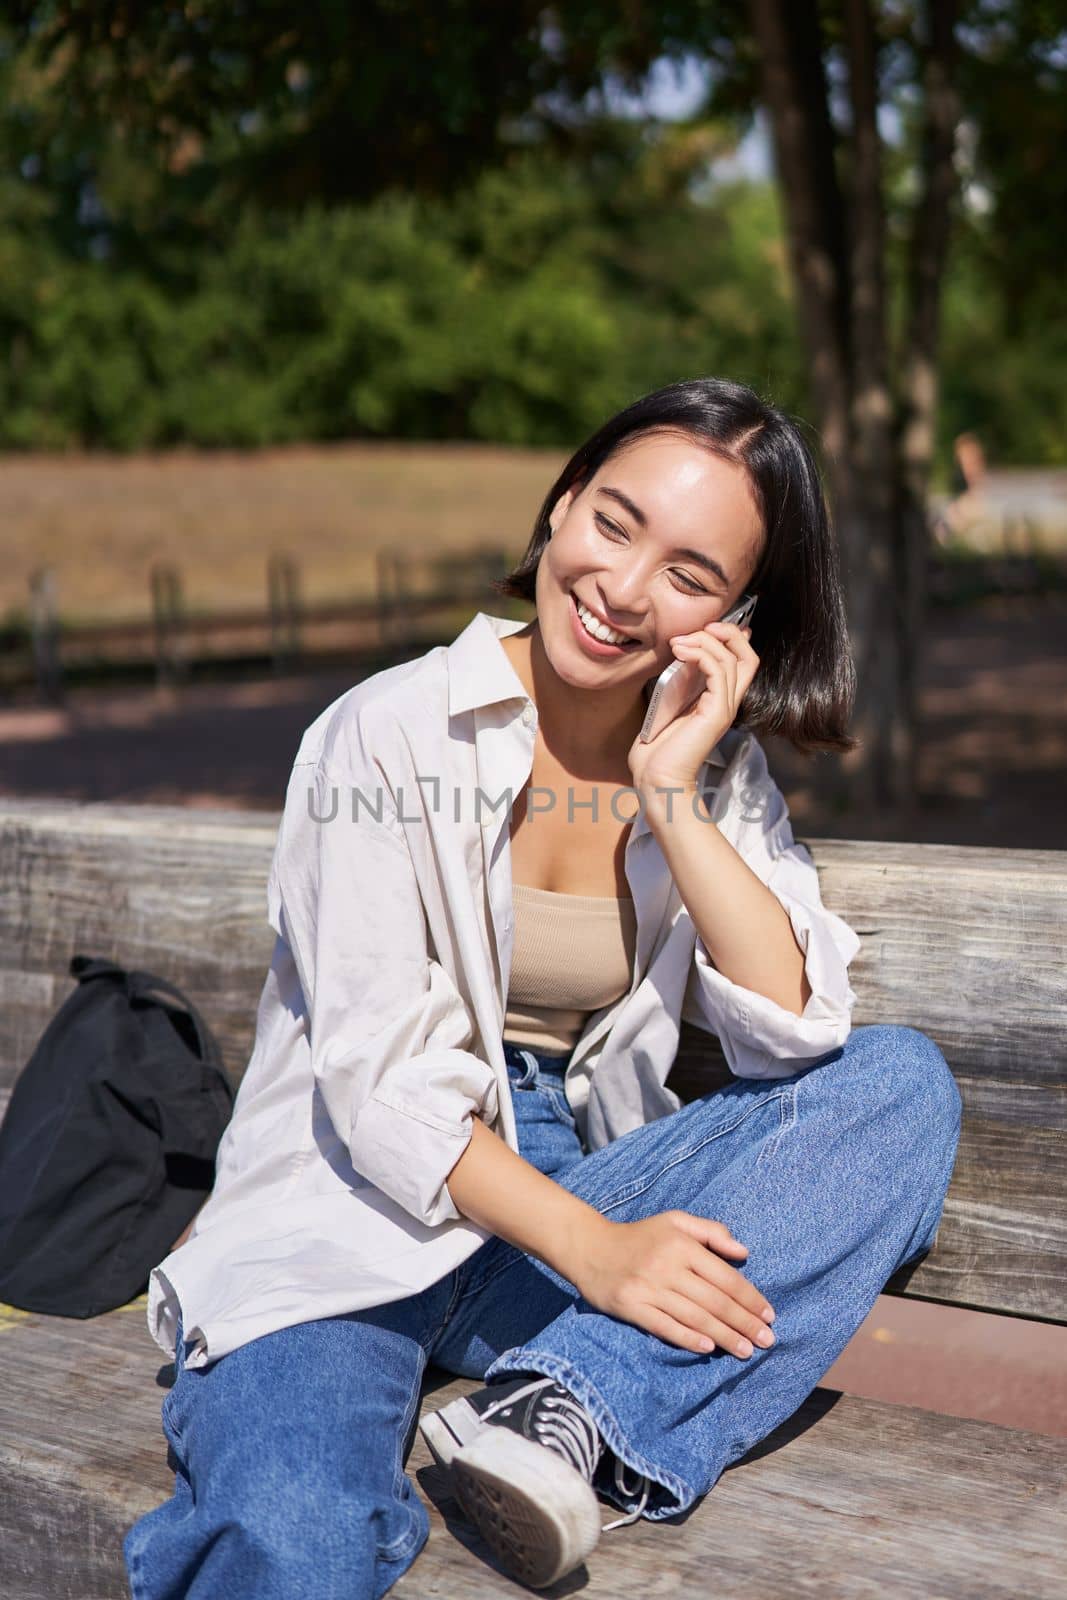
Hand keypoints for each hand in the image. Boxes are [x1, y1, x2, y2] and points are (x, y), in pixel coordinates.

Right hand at [570, 1210, 776, 1357]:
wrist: (589, 1248)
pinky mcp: (631, 1307)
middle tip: (767, 1340)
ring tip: (746, 1351)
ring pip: (695, 1316)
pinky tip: (709, 1347)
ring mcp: (648, 1288)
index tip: (769, 1315)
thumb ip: (711, 1232)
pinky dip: (688, 1338)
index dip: (750, 1298)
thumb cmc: (640, 1236)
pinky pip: (665, 1326)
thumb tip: (743, 1250)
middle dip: (744, 1322)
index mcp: (681, 1244)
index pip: (725, 1276)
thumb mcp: (675, 1221)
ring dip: (724, 1336)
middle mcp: (667, 1265)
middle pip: (714, 1300)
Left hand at [628, 621, 758, 795]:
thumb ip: (680, 679)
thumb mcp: (669, 703)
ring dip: (704, 641)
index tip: (704, 627)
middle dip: (726, 632)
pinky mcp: (716, 713)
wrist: (656, 779)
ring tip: (678, 642)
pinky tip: (680, 652)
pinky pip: (717, 671)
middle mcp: (728, 702)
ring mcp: (724, 708)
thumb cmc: (657, 748)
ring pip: (732, 659)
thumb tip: (683, 651)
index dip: (732, 636)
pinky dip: (700, 654)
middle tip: (698, 628)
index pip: (744, 660)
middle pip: (748, 655)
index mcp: (719, 699)